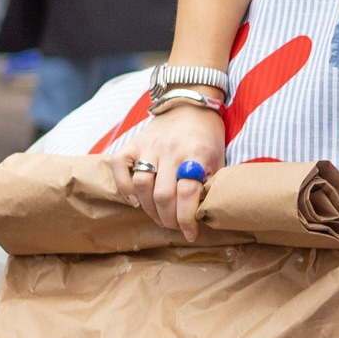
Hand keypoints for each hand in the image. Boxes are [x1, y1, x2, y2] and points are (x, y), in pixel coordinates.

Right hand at [107, 102, 223, 242]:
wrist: (190, 103)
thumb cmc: (207, 135)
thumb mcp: (218, 158)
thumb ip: (210, 183)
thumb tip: (203, 215)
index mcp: (196, 154)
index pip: (188, 193)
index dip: (187, 219)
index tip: (190, 234)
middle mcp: (171, 150)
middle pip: (163, 195)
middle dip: (168, 219)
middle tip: (174, 226)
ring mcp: (149, 145)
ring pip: (141, 185)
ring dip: (149, 209)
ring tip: (159, 216)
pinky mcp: (134, 142)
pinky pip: (120, 166)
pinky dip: (124, 186)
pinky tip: (135, 199)